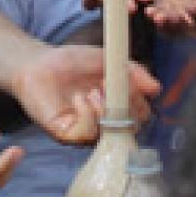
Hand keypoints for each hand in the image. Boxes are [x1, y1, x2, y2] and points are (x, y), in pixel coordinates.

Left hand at [10, 45, 159, 144]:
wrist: (39, 63)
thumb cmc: (72, 62)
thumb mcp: (108, 60)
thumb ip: (134, 72)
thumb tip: (156, 88)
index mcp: (117, 106)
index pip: (142, 115)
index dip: (139, 100)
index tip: (127, 80)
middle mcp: (105, 123)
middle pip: (131, 128)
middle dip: (124, 106)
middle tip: (107, 85)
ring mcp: (87, 131)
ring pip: (111, 134)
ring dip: (105, 110)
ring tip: (92, 91)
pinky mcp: (68, 135)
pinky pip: (86, 135)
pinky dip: (88, 116)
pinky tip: (79, 99)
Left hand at [150, 0, 195, 34]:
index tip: (193, 10)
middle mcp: (192, 17)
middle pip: (185, 23)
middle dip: (176, 21)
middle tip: (170, 17)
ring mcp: (177, 14)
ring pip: (170, 22)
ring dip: (163, 21)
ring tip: (156, 16)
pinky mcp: (165, 8)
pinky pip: (160, 14)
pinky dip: (154, 15)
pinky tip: (149, 11)